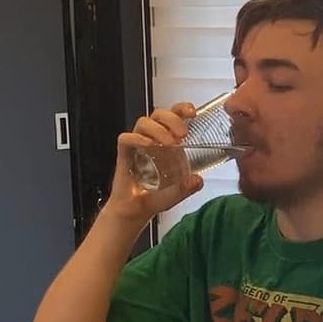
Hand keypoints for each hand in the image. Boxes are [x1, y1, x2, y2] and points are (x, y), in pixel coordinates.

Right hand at [101, 102, 204, 225]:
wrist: (134, 212)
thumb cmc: (154, 197)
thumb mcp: (177, 194)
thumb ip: (187, 187)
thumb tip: (198, 180)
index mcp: (167, 143)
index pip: (173, 117)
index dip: (182, 109)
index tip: (193, 112)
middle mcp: (152, 141)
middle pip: (158, 114)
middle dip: (172, 118)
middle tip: (183, 133)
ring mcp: (137, 147)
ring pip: (143, 122)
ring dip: (158, 129)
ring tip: (169, 143)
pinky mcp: (124, 155)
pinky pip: (126, 139)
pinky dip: (137, 139)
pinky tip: (149, 146)